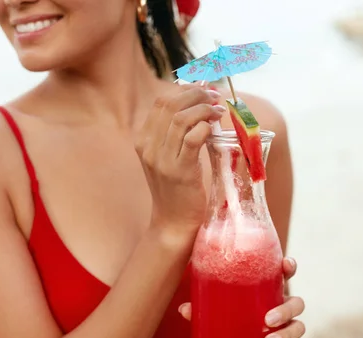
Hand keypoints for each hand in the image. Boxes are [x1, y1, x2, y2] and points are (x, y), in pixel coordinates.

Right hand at [135, 85, 225, 233]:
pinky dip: (204, 128)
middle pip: (170, 104)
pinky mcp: (179, 172)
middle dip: (196, 95)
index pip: (162, 102)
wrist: (173, 222)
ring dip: (203, 109)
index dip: (185, 90)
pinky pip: (191, 139)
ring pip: (180, 118)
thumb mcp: (170, 157)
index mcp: (143, 139)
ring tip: (218, 110)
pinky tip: (213, 128)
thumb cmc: (177, 188)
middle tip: (215, 97)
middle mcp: (148, 146)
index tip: (205, 90)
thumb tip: (201, 105)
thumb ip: (179, 134)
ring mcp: (161, 160)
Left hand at [178, 257, 305, 337]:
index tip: (286, 264)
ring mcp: (287, 326)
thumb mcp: (221, 302)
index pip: (286, 273)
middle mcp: (284, 305)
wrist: (241, 332)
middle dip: (285, 310)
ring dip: (286, 336)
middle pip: (296, 304)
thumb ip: (204, 305)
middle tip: (268, 319)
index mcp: (272, 288)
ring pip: (298, 328)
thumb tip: (184, 309)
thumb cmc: (234, 307)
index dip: (289, 267)